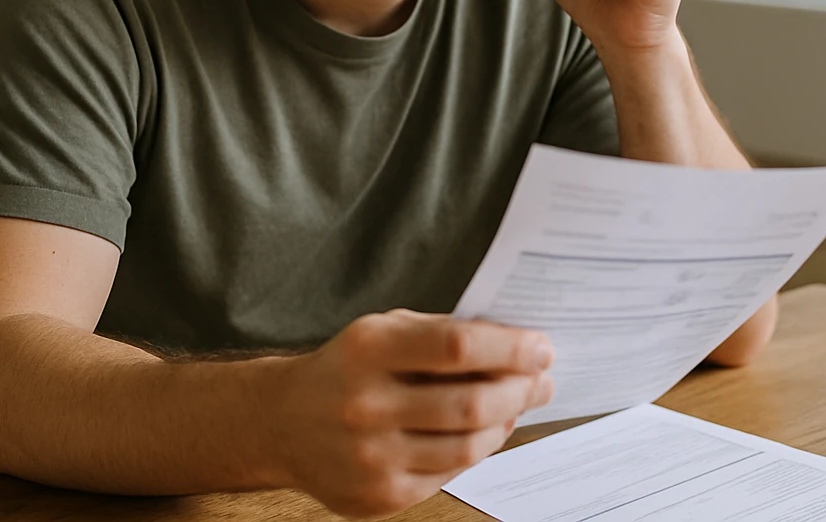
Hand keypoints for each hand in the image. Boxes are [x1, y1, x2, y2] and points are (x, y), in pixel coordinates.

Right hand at [262, 309, 554, 517]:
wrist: (282, 423)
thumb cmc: (346, 368)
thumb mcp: (382, 330)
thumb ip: (441, 334)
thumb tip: (514, 346)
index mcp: (369, 350)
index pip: (458, 346)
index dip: (510, 347)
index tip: (540, 347)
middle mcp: (367, 405)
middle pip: (471, 403)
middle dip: (521, 389)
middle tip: (543, 379)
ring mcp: (372, 456)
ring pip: (469, 445)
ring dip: (506, 422)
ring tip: (518, 404)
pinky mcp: (381, 494)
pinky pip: (450, 473)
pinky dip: (477, 450)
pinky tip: (485, 431)